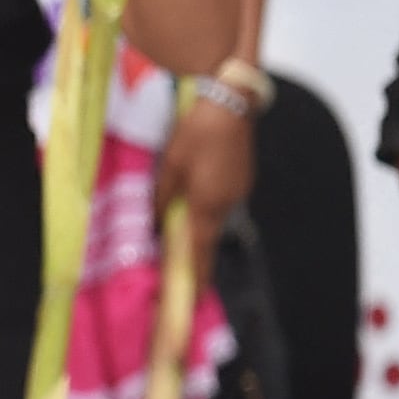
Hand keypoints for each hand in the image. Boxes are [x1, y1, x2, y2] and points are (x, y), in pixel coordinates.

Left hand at [154, 95, 254, 280]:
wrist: (232, 99)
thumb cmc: (198, 132)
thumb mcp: (171, 165)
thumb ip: (162, 198)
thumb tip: (155, 223)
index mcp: (208, 206)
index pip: (201, 252)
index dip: (196, 277)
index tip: (193, 299)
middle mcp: (228, 204)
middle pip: (208, 235)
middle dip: (194, 249)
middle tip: (176, 262)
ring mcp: (240, 189)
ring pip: (215, 215)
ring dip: (199, 222)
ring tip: (180, 224)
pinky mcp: (243, 176)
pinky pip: (223, 199)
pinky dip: (208, 203)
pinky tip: (196, 191)